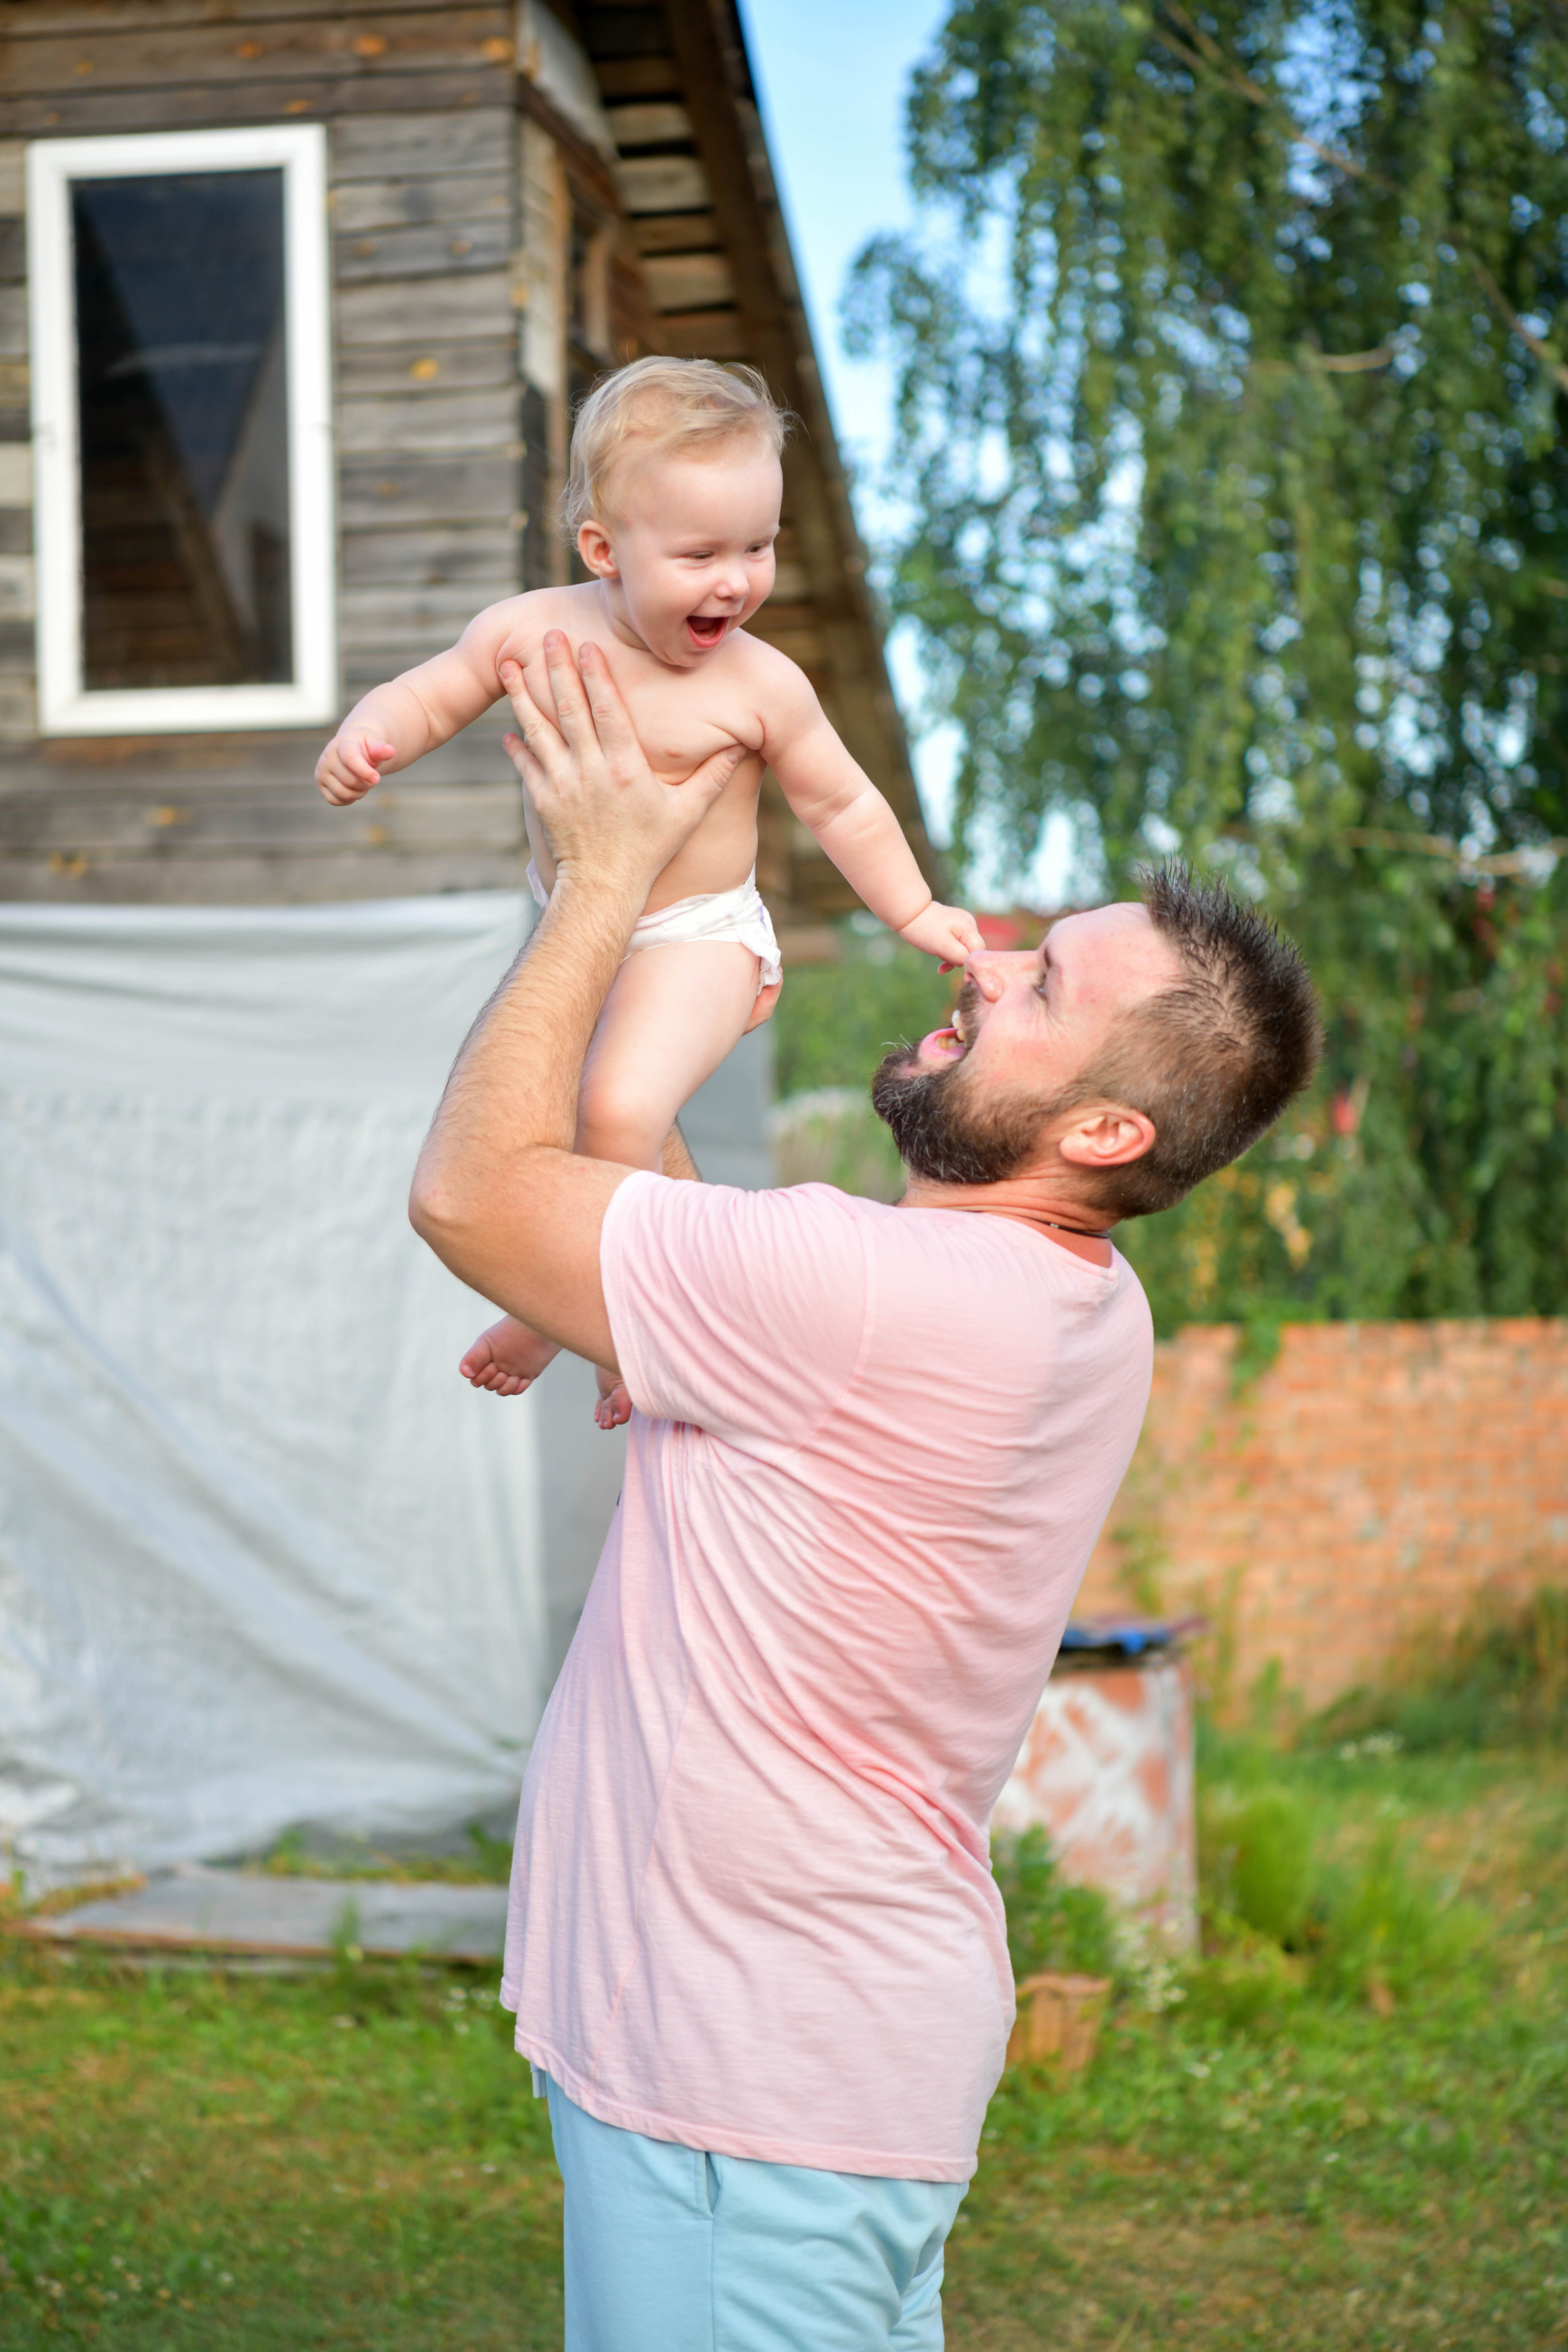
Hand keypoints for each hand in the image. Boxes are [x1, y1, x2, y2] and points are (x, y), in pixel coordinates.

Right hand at [316, 726, 396, 804]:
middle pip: (350, 780)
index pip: (350, 759)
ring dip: (359, 793)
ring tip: (364, 784)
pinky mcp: (321, 784)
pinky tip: (354, 789)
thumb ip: (380, 748)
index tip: (377, 779)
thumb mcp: (374, 742)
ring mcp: (322, 771)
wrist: (351, 747)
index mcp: (342, 744)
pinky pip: (336, 801)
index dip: (364, 771)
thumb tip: (390, 751)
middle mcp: (327, 757)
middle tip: (372, 778)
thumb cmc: (365, 746)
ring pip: (343, 793)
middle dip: (367, 783)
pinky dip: (349, 799)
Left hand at [500, 633, 745, 897]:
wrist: (605, 888)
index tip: (588, 646)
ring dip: (523, 696)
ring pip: (539, 730)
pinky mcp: (543, 801)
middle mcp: (591, 771)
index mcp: (626, 768)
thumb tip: (742, 746)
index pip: (609, 710)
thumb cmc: (650, 850)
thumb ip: (713, 777)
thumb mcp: (687, 814)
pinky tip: (509, 726)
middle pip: (571, 709)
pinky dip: (517, 745)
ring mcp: (563, 785)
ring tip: (510, 666)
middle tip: (549, 635)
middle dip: (559, 669)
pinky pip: (526, 765)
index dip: (597, 675)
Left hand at [897, 899, 984, 965]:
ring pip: (964, 949)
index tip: (952, 967)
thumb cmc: (925, 930)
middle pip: (972, 951)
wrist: (910, 914)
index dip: (969, 962)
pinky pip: (957, 944)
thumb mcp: (943, 946)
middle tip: (942, 963)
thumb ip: (960, 956)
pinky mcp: (956, 927)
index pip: (979, 951)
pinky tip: (940, 956)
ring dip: (951, 957)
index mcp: (969, 927)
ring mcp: (963, 925)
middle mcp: (970, 924)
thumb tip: (970, 965)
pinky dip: (949, 952)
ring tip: (938, 957)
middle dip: (958, 960)